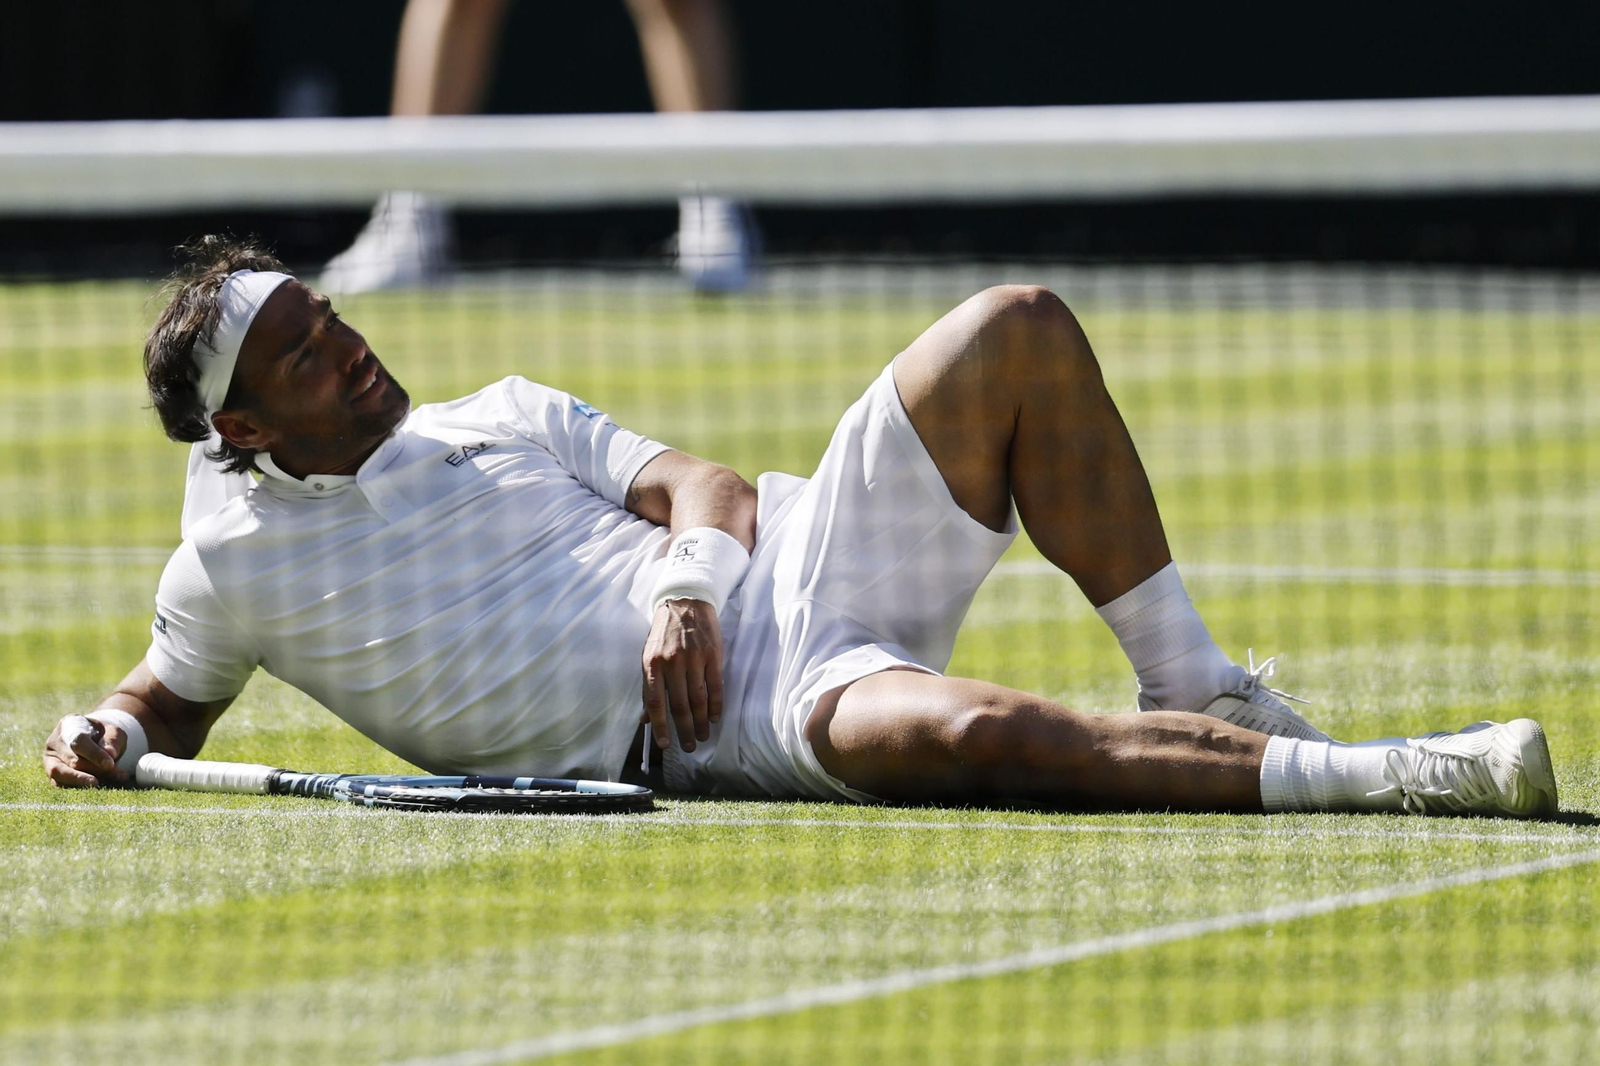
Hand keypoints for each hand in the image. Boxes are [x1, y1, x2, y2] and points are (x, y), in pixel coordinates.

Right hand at [42, 714, 129, 787]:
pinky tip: (96, 787)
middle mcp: (54, 741)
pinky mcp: (52, 774)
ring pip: (60, 773)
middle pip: (71, 759)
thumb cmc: (105, 735)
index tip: (110, 764)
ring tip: (101, 784)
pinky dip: (78, 787)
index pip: (79, 741)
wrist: (97, 741)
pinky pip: (60, 783)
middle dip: (95, 770)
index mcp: (69, 724)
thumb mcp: (114, 732)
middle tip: (116, 775)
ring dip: (82, 781)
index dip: (94, 754)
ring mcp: (50, 758)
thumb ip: (113, 741)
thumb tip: (110, 754)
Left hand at [641, 598, 723, 753]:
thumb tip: (645, 718)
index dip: (660, 726)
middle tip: (688, 746)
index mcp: (652, 664)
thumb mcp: (649, 656)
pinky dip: (715, 704)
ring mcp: (693, 658)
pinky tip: (714, 717)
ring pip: (698, 698)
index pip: (655, 703)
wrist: (685, 601)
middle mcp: (672, 663)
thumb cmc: (664, 632)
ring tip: (702, 736)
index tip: (665, 744)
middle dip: (684, 730)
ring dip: (701, 721)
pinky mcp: (712, 654)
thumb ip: (648, 686)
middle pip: (679, 705)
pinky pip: (715, 685)